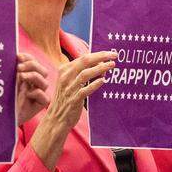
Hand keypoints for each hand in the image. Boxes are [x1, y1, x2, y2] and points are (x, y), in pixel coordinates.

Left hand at [15, 52, 49, 123]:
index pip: (34, 63)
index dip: (28, 58)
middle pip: (43, 71)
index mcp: (27, 77)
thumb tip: (13, 56)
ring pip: (45, 82)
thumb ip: (9, 70)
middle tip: (18, 68)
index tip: (17, 56)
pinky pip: (45, 97)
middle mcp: (34, 85)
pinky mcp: (39, 106)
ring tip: (21, 77)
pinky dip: (36, 93)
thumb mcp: (4, 81)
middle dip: (32, 65)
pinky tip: (26, 94)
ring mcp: (37, 95)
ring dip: (33, 76)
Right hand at [29, 50, 116, 171]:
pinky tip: (103, 81)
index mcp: (64, 70)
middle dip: (101, 56)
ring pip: (85, 74)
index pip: (83, 57)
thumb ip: (81, 72)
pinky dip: (94, 84)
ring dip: (100, 68)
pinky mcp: (73, 100)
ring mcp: (69, 88)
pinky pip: (85, 90)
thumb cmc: (66, 99)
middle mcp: (65, 77)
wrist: (57, 118)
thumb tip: (100, 65)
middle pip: (85, 61)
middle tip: (114, 55)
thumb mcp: (69, 82)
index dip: (97, 54)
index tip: (109, 53)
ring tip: (112, 66)